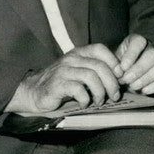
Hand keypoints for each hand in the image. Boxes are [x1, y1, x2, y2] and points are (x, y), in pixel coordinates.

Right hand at [5, 43, 122, 116]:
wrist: (33, 92)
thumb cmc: (60, 84)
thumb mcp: (78, 72)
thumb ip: (94, 71)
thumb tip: (120, 78)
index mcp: (77, 53)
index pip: (100, 49)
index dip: (114, 62)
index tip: (119, 78)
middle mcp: (71, 59)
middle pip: (100, 66)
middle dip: (112, 83)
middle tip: (114, 96)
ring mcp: (63, 71)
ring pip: (91, 77)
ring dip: (100, 92)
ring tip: (99, 102)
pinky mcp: (57, 84)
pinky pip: (78, 90)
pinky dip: (85, 100)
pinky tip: (84, 104)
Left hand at [115, 34, 153, 94]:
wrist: (124, 76)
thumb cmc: (117, 67)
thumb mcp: (112, 62)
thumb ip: (113, 64)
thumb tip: (118, 72)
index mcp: (136, 41)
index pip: (139, 41)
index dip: (131, 54)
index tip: (122, 67)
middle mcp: (151, 48)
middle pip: (153, 54)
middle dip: (139, 69)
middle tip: (126, 79)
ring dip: (147, 78)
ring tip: (133, 86)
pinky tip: (143, 91)